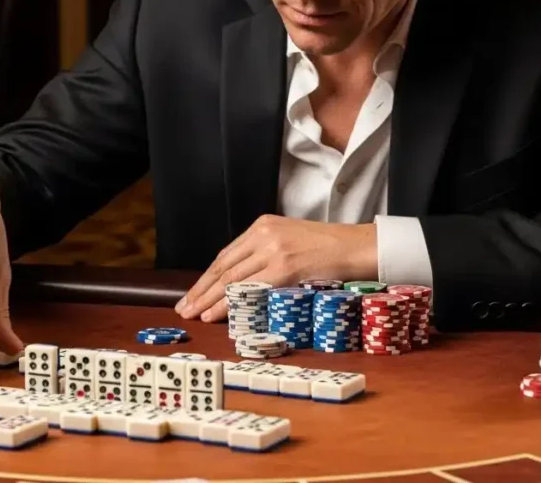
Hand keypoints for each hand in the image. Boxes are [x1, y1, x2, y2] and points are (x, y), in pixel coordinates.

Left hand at [175, 215, 376, 322]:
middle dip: (201, 289)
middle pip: (223, 266)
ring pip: (231, 278)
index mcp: (263, 226)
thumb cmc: (328, 249)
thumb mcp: (290, 241)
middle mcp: (264, 234)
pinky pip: (249, 289)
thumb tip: (242, 282)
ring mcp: (273, 250)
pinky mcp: (284, 267)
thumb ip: (266, 254)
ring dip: (209, 299)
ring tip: (194, 313)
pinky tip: (216, 314)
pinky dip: (229, 303)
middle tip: (184, 307)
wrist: (356, 247)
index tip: (193, 294)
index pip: (226, 255)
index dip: (207, 277)